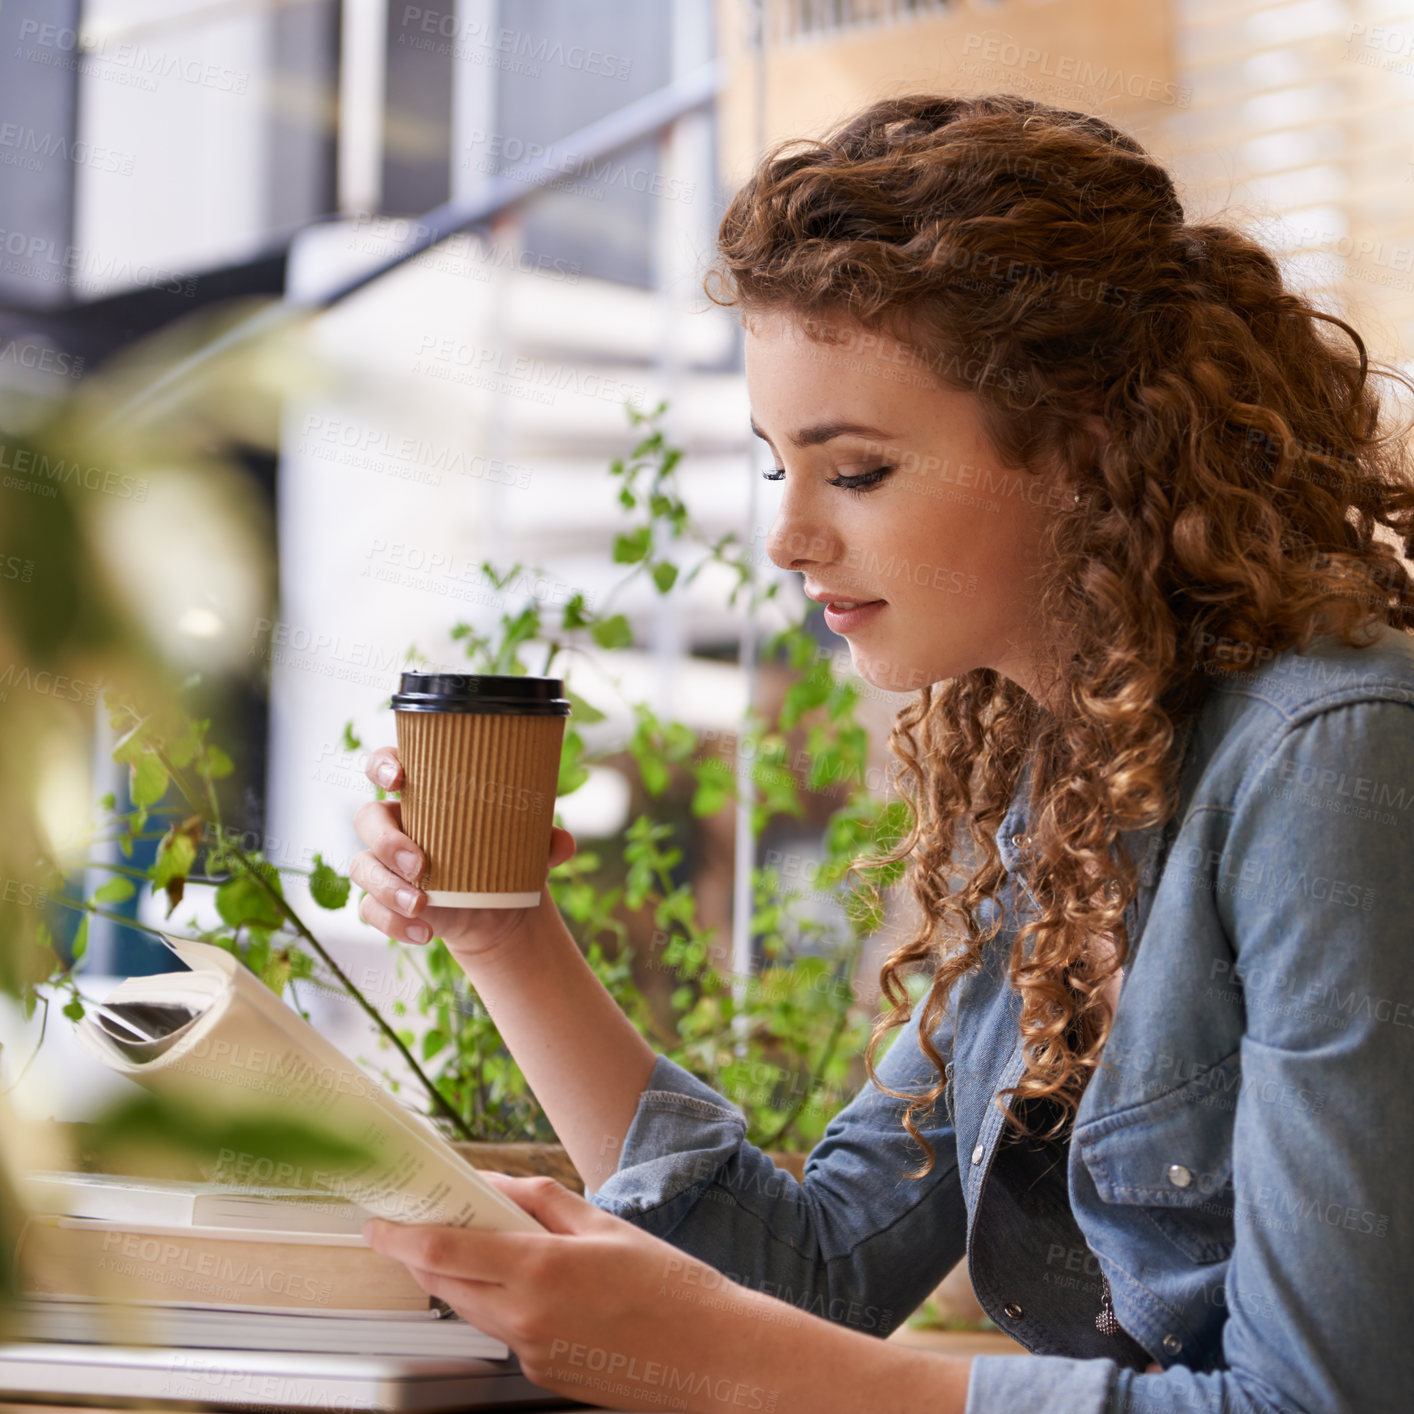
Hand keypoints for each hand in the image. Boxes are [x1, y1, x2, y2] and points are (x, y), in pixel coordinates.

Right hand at [350, 746, 576, 962]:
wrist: (498, 909)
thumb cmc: (504, 855)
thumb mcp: (527, 845)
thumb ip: (544, 840)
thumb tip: (564, 844)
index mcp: (424, 794)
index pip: (388, 765)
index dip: (383, 764)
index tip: (398, 777)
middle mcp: (396, 825)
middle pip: (367, 818)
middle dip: (385, 839)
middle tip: (418, 862)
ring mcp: (384, 865)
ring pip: (362, 867)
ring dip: (387, 887)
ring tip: (422, 905)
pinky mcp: (383, 901)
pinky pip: (370, 909)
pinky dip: (393, 923)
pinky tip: (425, 931)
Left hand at [364, 1172, 774, 1411]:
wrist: (713, 1358)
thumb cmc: (671, 1289)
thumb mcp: (606, 1226)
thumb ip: (543, 1203)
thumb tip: (497, 1188)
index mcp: (541, 1273)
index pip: (445, 1253)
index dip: (400, 1237)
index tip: (376, 1222)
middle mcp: (526, 1320)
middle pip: (448, 1285)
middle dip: (423, 1256)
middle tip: (416, 1225)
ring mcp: (532, 1354)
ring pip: (473, 1310)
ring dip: (461, 1280)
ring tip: (478, 1247)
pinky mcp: (543, 1374)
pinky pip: (505, 1332)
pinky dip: (501, 1303)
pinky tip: (531, 1285)